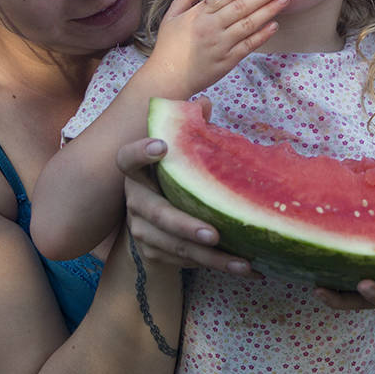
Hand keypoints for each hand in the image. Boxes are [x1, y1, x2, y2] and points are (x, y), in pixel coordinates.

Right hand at [117, 130, 258, 276]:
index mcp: (138, 173)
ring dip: (210, 257)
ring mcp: (142, 231)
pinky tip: (247, 270)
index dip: (140, 153)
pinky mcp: (155, 254)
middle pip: (156, 213)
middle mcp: (134, 201)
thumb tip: (203, 104)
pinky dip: (217, 267)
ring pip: (176, 246)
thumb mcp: (179, 159)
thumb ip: (189, 133)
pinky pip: (186, 263)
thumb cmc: (172, 184)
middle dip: (184, 225)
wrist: (151, 231)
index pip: (127, 159)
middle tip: (211, 234)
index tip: (161, 146)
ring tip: (242, 262)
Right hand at [143, 0, 287, 96]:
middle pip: (242, 7)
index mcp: (198, 15)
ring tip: (284, 0)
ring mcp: (221, 45)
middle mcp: (211, 27)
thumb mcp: (170, 18)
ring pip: (249, 24)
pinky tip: (274, 25)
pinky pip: (249, 45)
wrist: (168, 78)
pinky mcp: (228, 61)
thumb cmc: (168, 48)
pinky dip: (262, 35)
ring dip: (268, 11)